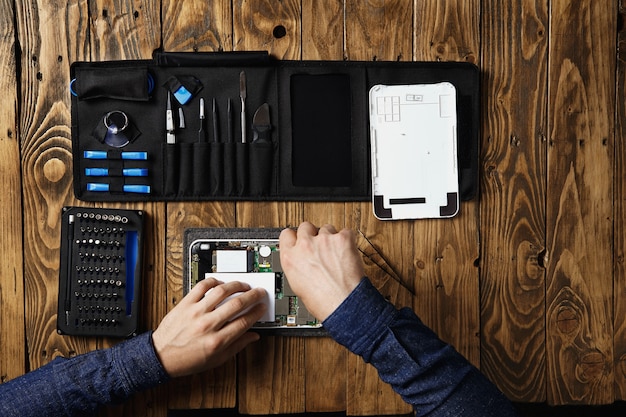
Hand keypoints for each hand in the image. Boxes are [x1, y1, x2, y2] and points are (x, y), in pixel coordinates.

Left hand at [152, 278, 266, 377]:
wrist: (161, 356)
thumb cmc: (186, 360)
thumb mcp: (216, 360)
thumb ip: (237, 347)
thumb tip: (252, 337)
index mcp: (217, 341)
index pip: (244, 322)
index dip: (256, 312)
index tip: (261, 308)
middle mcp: (207, 325)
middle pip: (237, 304)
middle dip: (252, 296)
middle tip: (258, 292)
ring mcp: (195, 313)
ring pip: (221, 291)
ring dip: (236, 285)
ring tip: (243, 285)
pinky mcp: (185, 304)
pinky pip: (201, 287)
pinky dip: (213, 281)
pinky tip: (220, 283)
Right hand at [279, 222, 363, 321]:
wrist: (343, 304)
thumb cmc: (322, 301)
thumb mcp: (296, 285)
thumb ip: (296, 265)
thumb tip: (301, 260)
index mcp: (290, 258)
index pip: (286, 234)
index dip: (294, 237)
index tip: (299, 238)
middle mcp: (305, 246)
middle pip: (305, 226)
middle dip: (312, 234)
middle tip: (320, 246)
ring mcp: (324, 240)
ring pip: (326, 228)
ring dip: (330, 238)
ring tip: (336, 254)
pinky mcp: (342, 239)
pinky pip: (345, 232)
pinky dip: (346, 241)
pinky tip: (346, 253)